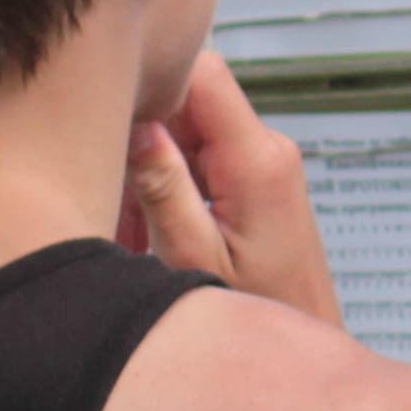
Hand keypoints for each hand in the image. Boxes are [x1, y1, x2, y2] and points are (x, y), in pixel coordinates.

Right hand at [125, 54, 341, 326]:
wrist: (302, 337)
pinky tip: (143, 233)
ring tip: (128, 229)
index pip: (204, 73)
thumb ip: (163, 188)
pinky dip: (162, 185)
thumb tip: (135, 124)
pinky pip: (195, 158)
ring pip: (182, 131)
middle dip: (136, 134)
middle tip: (108, 191)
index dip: (152, 74)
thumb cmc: (257, 309)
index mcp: (257, 160)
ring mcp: (262, 161)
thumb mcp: (195, 257)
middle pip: (185, 101)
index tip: (108, 107)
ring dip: (144, 168)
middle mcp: (266, 149)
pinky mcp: (253, 178)